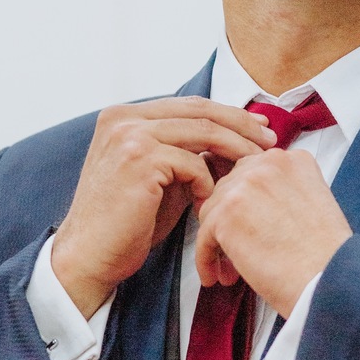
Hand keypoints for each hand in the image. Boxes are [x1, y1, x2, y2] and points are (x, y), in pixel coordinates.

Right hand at [50, 100, 276, 316]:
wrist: (90, 255)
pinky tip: (206, 203)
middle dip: (241, 125)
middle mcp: (123, 118)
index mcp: (124, 116)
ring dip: (235, 151)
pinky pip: (192, 164)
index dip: (227, 113)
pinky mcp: (139, 159)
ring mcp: (129, 135)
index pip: (189, 105)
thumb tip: (230, 141)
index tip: (257, 126)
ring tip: (255, 169)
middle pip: (199, 110)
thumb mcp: (157, 176)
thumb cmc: (127, 222)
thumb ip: (184, 152)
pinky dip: (206, 184)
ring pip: (202, 132)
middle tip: (269, 141)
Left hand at [194, 149, 352, 317]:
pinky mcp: (226, 215)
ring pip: (212, 212)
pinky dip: (206, 260)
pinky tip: (216, 276)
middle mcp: (267, 164)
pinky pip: (204, 237)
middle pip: (228, 188)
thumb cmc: (326, 255)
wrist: (328, 280)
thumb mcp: (313, 203)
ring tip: (229, 269)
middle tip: (237, 249)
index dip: (246, 202)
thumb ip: (281, 192)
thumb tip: (252, 206)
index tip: (247, 224)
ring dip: (218, 242)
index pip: (251, 172)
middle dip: (229, 221)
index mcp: (292, 159)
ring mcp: (245, 186)